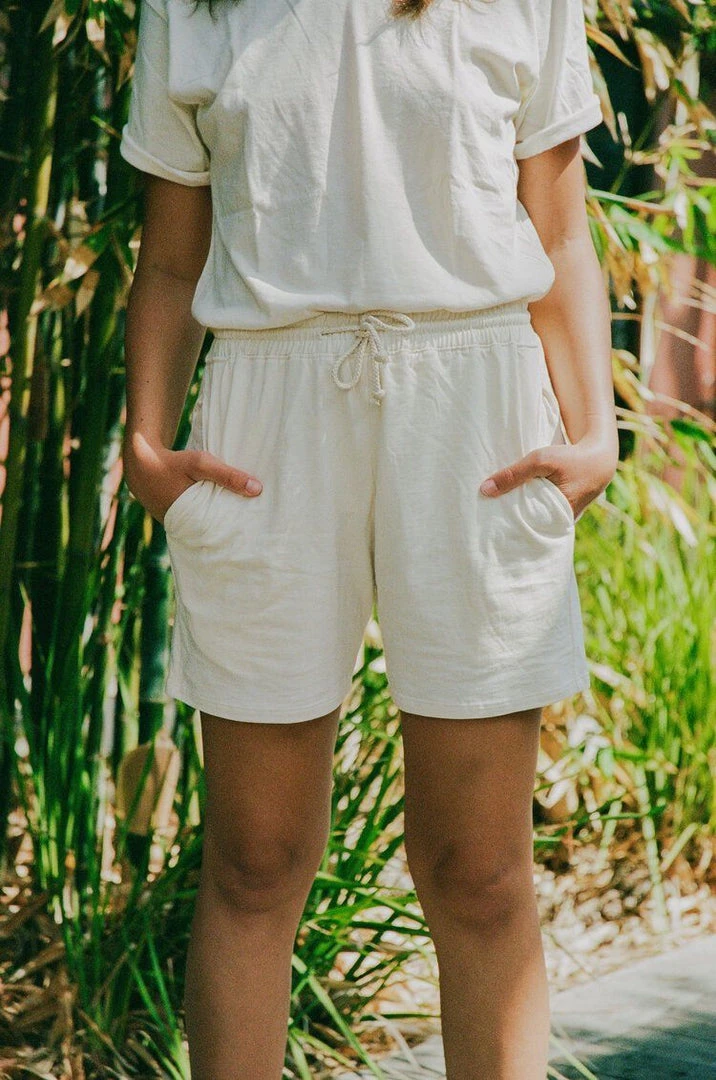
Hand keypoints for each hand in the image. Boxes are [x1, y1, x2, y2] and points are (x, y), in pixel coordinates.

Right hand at [123, 433, 262, 526]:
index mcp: (189, 522)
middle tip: (256, 531)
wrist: (141, 462)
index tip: (257, 534)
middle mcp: (183, 529)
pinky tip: (224, 512)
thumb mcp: (201, 463)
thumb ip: (227, 476)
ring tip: (244, 523)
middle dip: (231, 531)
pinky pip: (196, 521)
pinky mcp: (176, 519)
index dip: (237, 535)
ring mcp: (178, 526)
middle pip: (214, 534)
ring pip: (205, 528)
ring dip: (220, 524)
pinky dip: (208, 517)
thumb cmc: (173, 463)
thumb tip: (257, 489)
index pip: (220, 535)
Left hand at [479, 434, 617, 521]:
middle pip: (529, 528)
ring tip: (494, 516)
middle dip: (511, 526)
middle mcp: (560, 523)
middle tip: (486, 525)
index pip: (526, 531)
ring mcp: (563, 517)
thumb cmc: (571, 458)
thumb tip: (484, 490)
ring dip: (520, 516)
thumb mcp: (541, 460)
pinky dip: (530, 509)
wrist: (600, 457)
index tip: (487, 531)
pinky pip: (542, 513)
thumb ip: (514, 474)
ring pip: (536, 520)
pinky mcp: (562, 509)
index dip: (508, 531)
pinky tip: (512, 505)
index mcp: (557, 518)